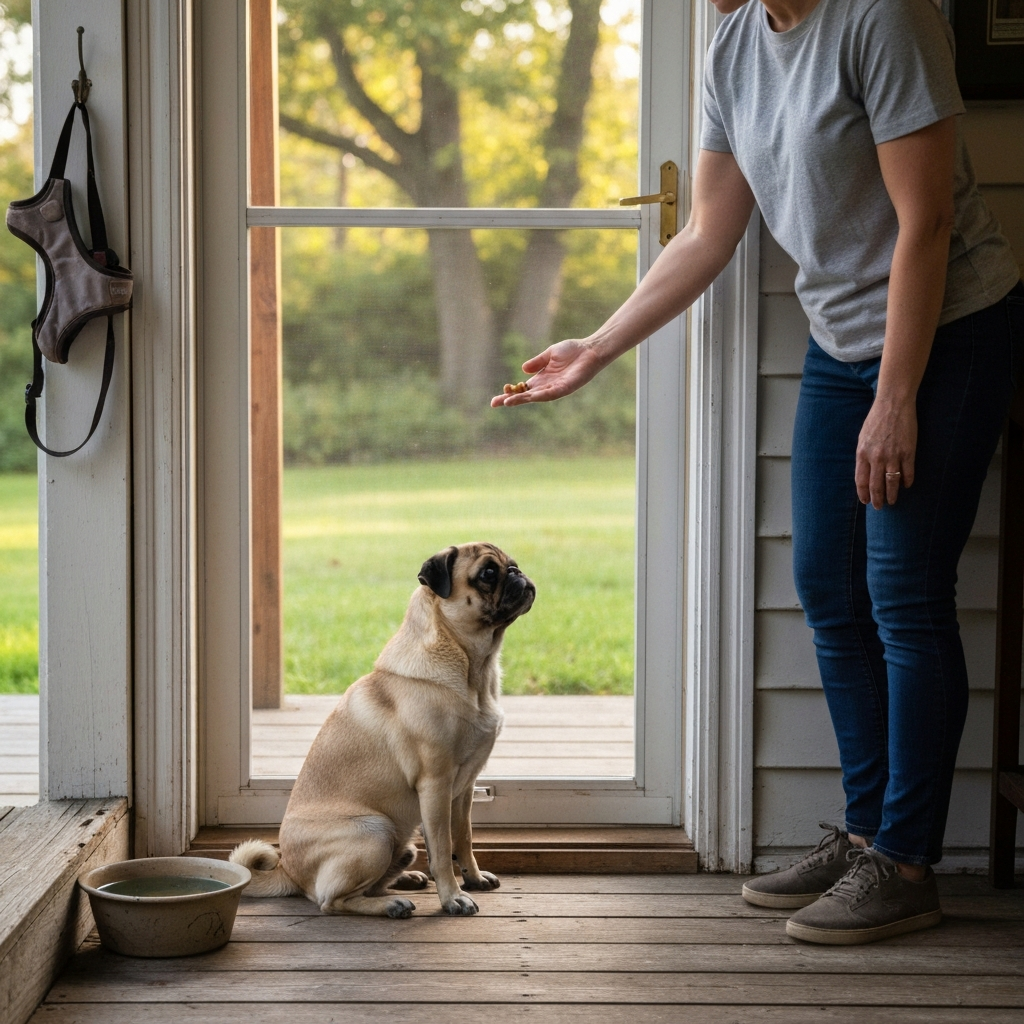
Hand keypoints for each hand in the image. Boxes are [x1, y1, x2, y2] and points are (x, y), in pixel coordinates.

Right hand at [490, 339, 604, 406]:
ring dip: (521, 400)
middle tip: (494, 403)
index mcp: (542, 378)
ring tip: (507, 402)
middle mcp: (547, 386)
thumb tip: (523, 369)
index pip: (522, 389)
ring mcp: (555, 388)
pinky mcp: (565, 388)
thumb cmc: (573, 350)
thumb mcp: (550, 354)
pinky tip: (529, 396)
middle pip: (525, 396)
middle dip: (510, 400)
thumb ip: (537, 362)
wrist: (590, 349)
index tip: (496, 398)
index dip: (509, 393)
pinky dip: (539, 396)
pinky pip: (550, 394)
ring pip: (535, 397)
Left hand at [855, 397, 916, 508]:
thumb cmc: (876, 420)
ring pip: (892, 482)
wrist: (893, 404)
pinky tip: (906, 485)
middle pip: (876, 485)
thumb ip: (863, 456)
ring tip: (892, 501)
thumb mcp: (862, 438)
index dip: (863, 494)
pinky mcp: (908, 452)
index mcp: (862, 454)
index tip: (865, 501)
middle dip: (877, 499)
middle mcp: (876, 457)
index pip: (861, 480)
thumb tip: (865, 472)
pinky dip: (907, 481)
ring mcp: (893, 455)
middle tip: (879, 507)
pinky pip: (907, 472)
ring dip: (892, 495)